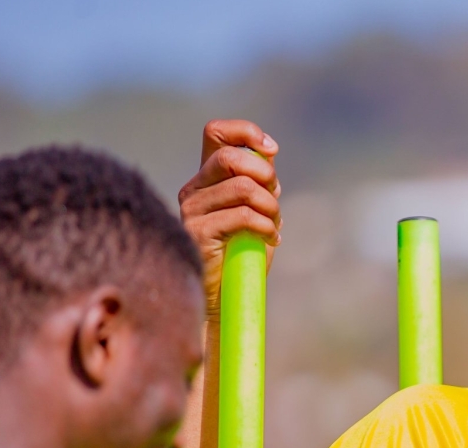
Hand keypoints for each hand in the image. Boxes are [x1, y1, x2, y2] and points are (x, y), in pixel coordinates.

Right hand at [178, 119, 281, 316]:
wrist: (225, 296)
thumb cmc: (242, 255)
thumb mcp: (256, 212)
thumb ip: (260, 184)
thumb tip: (268, 157)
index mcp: (206, 179)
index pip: (215, 132)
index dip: (245, 132)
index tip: (271, 149)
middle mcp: (193, 189)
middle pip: (230, 157)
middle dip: (265, 174)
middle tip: (275, 199)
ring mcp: (191, 210)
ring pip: (243, 187)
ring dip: (270, 207)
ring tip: (274, 225)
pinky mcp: (197, 232)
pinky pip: (243, 215)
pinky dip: (267, 226)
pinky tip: (270, 239)